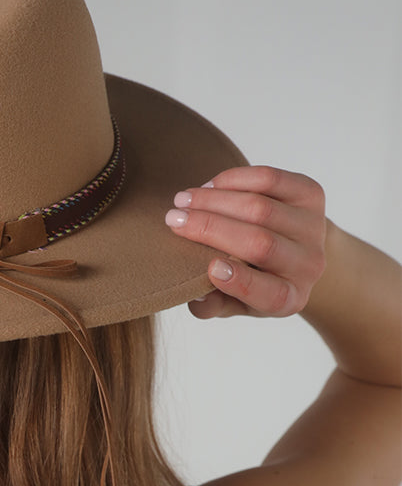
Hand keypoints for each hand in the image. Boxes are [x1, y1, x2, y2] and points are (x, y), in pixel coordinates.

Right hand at [164, 166, 326, 318]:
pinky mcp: (312, 195)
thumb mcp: (233, 303)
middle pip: (259, 244)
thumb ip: (213, 306)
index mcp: (289, 298)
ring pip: (261, 208)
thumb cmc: (254, 280)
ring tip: (183, 200)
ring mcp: (313, 227)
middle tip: (173, 220)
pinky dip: (234, 180)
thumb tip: (197, 295)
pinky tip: (209, 186)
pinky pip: (271, 180)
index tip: (211, 268)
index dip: (240, 281)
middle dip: (210, 228)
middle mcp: (307, 265)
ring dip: (215, 200)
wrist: (294, 252)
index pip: (269, 293)